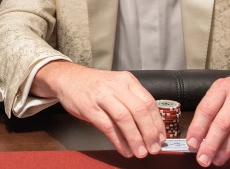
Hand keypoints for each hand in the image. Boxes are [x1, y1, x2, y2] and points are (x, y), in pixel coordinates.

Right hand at [31, 61, 165, 158]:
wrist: (68, 78)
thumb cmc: (95, 86)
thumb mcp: (117, 87)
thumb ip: (131, 102)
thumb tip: (149, 128)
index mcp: (127, 80)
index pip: (149, 102)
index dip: (157, 123)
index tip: (161, 138)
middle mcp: (116, 86)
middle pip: (139, 110)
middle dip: (149, 133)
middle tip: (154, 148)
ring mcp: (102, 96)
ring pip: (124, 119)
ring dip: (135, 139)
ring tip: (140, 152)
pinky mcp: (89, 108)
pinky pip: (108, 127)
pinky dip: (119, 141)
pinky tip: (124, 149)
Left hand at [186, 66, 229, 166]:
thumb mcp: (220, 90)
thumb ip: (210, 110)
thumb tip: (198, 137)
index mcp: (222, 88)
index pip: (206, 110)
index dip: (198, 129)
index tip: (192, 144)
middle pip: (222, 124)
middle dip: (211, 145)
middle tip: (203, 159)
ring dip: (226, 150)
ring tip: (217, 159)